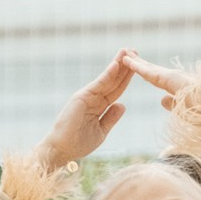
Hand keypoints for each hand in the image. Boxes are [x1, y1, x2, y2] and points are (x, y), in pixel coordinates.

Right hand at [35, 52, 133, 168]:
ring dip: (118, 64)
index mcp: (99, 106)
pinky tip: (116, 65)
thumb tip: (122, 105)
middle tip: (135, 50)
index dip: (126, 78)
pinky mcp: (81, 97)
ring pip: (107, 79)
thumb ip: (111, 117)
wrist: (62, 150)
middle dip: (125, 66)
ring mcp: (87, 96)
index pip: (116, 89)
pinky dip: (107, 75)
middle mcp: (93, 98)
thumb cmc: (78, 143)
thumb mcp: (101, 131)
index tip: (138, 66)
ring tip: (128, 50)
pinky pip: (98, 85)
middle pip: (113, 80)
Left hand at [119, 52, 192, 109]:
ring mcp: (173, 77)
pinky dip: (137, 66)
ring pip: (149, 69)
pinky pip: (149, 72)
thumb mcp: (183, 111)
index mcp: (176, 87)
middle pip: (151, 70)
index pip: (156, 78)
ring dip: (135, 61)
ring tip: (123, 53)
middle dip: (138, 62)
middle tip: (126, 54)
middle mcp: (174, 79)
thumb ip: (172, 104)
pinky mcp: (171, 79)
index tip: (134, 65)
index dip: (144, 71)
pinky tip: (126, 61)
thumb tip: (161, 100)